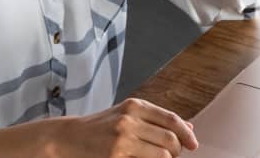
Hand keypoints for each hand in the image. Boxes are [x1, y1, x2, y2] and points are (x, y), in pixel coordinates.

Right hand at [48, 98, 197, 157]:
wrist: (67, 138)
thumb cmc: (100, 128)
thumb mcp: (127, 116)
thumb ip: (157, 120)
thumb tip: (189, 127)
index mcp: (134, 106)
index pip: (171, 120)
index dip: (186, 134)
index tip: (193, 145)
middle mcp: (129, 120)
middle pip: (170, 140)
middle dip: (176, 152)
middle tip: (171, 157)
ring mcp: (122, 139)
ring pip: (162, 156)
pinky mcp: (116, 157)